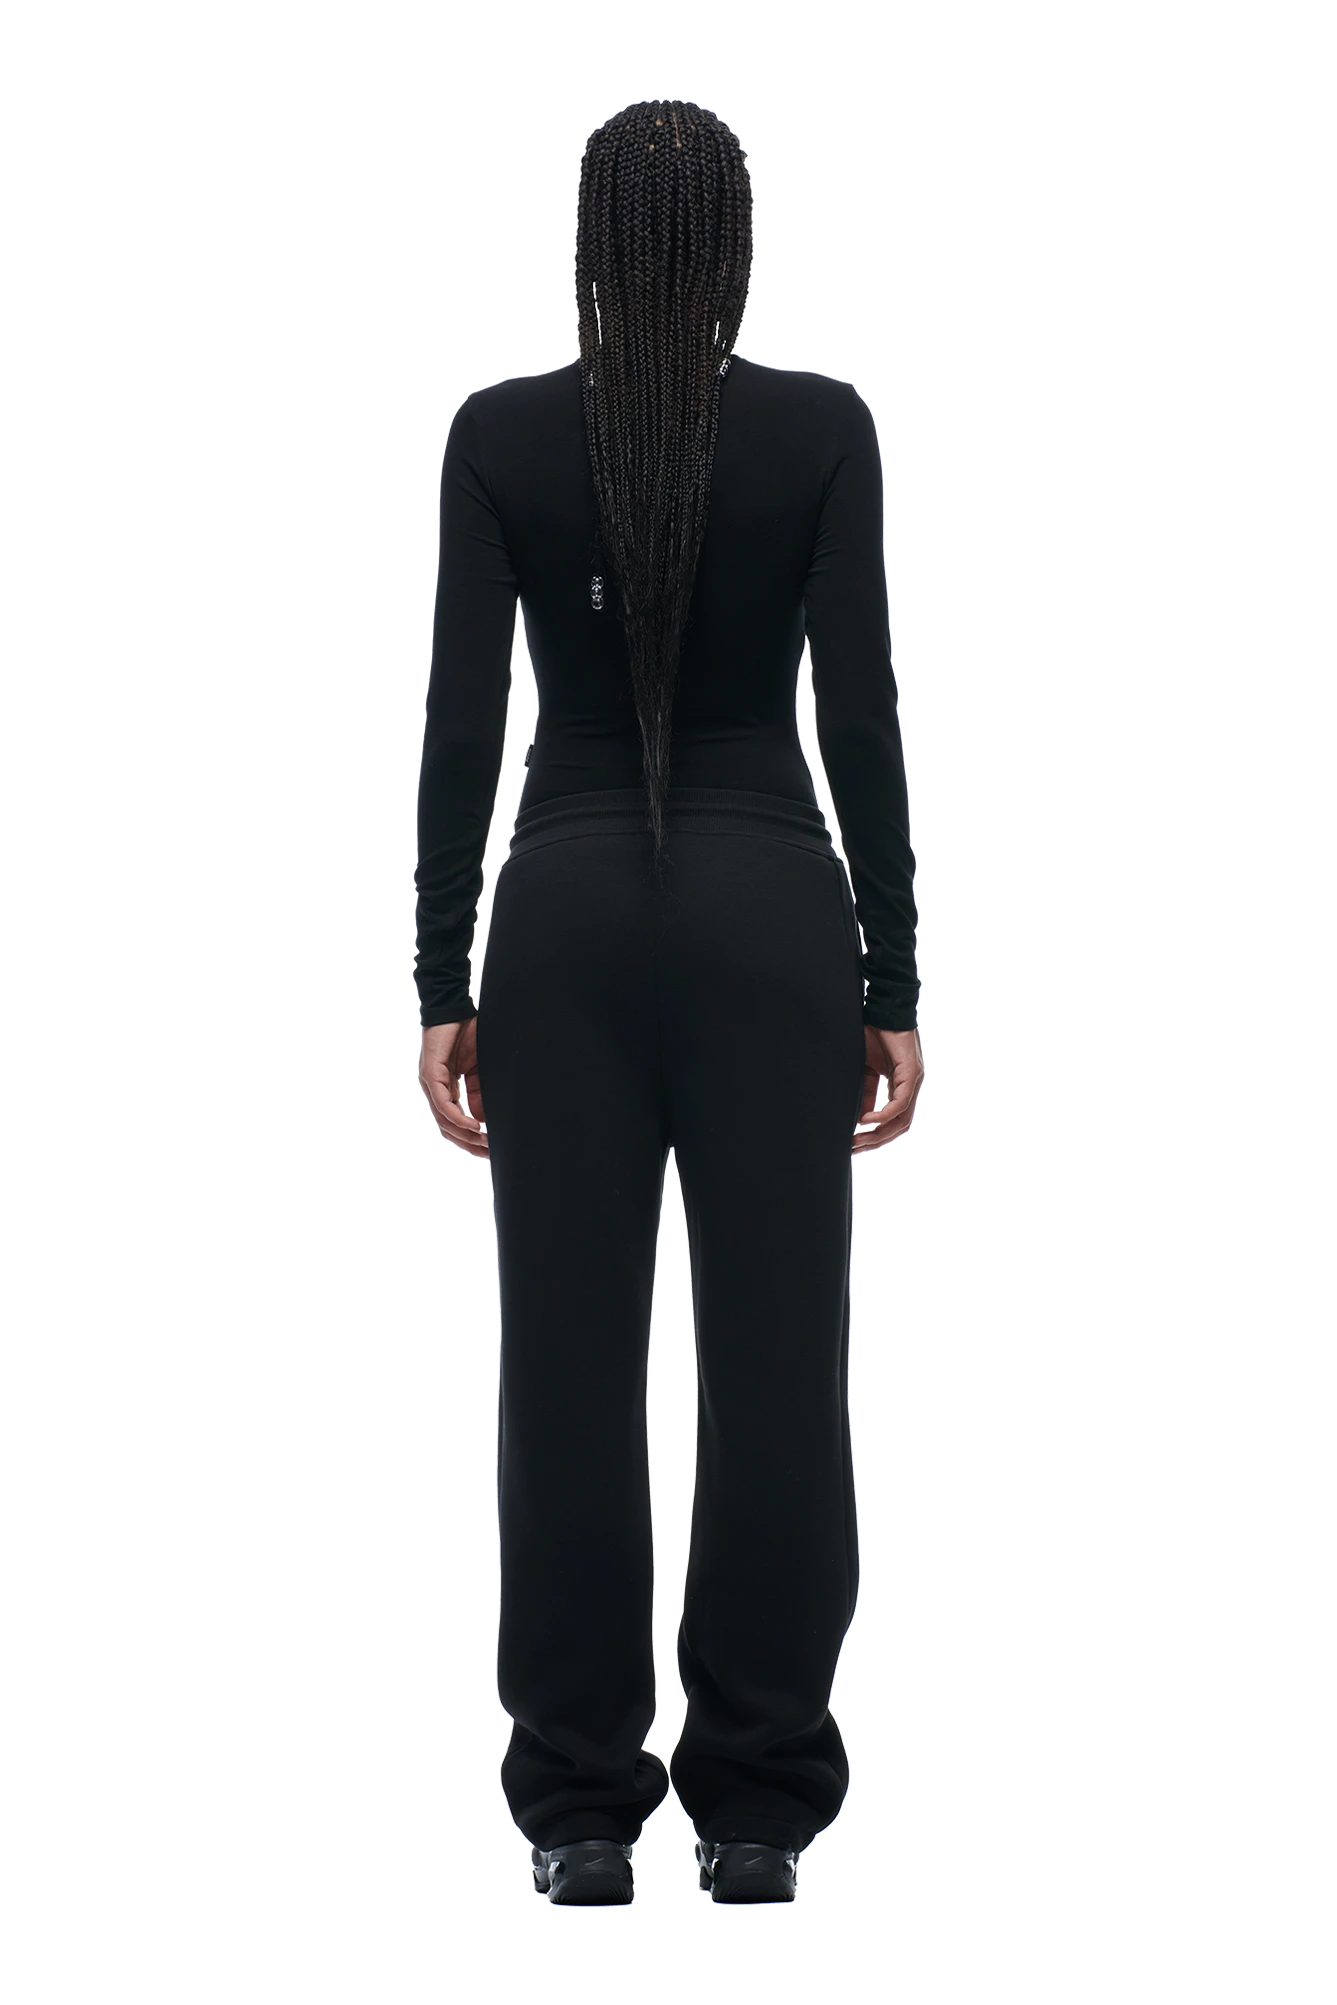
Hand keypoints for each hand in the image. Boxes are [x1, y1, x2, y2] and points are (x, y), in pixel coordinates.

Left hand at [419, 1019, 488, 1157]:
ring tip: (484, 1142)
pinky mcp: (431, 1074)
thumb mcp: (478, 1070)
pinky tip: (473, 1125)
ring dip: (465, 1134)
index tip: (489, 1150)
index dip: (469, 1139)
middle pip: (447, 1127)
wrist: (457, 1009)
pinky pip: (443, 1103)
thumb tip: (480, 1120)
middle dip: (468, 1143)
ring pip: (444, 1119)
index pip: (453, 1123)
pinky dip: (458, 1117)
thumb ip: (477, 1094)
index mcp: (445, 1089)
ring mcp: (430, 1083)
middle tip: (488, 1154)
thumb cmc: (467, 1035)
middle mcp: (434, 1089)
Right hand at [852, 1025, 923, 1152]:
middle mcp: (910, 1088)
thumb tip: (861, 1118)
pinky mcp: (912, 1074)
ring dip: (879, 1132)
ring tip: (858, 1138)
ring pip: (901, 1119)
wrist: (882, 1010)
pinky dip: (884, 1113)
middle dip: (874, 1141)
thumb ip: (866, 1093)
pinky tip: (867, 1118)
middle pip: (898, 1127)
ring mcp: (913, 1082)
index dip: (874, 1136)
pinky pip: (900, 1102)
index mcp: (901, 1088)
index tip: (854, 1144)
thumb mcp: (866, 1070)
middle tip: (853, 1148)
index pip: (893, 1122)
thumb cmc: (874, 1035)